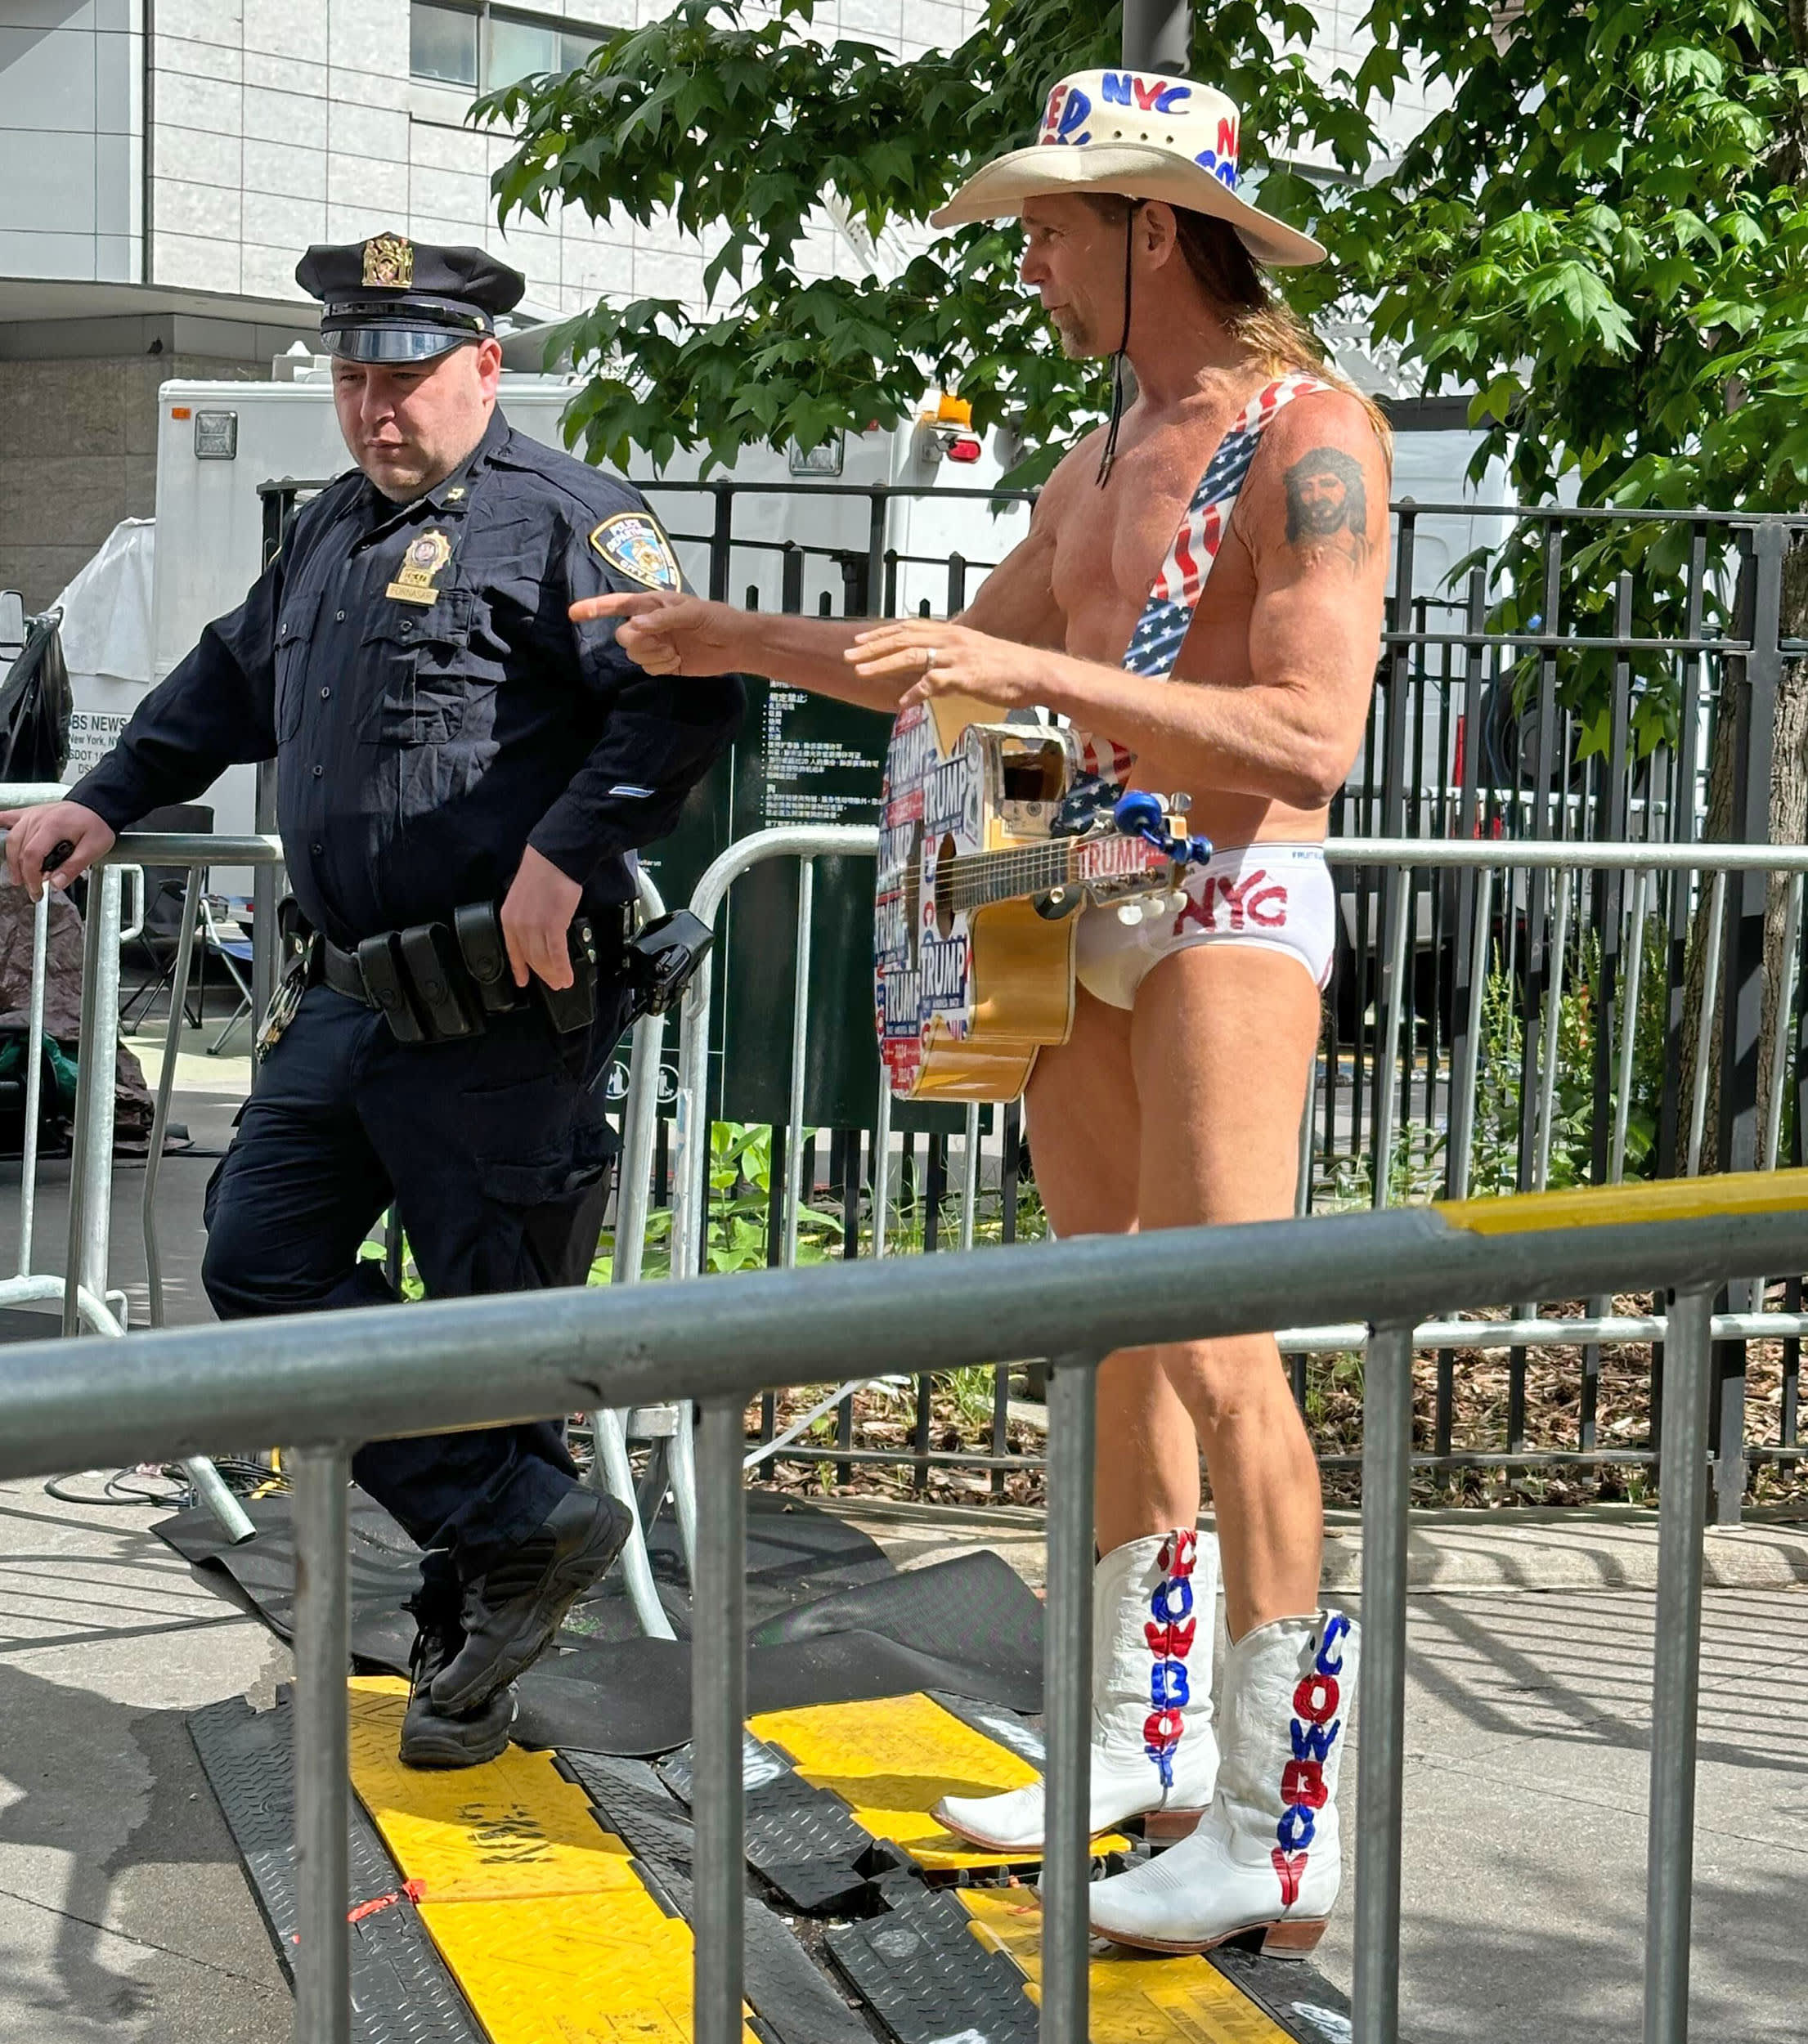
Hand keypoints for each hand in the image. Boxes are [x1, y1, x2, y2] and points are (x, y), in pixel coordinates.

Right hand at [0, 801, 115, 901]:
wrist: (98, 805)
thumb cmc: (97, 824)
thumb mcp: (94, 849)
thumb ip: (73, 867)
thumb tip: (55, 884)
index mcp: (54, 827)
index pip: (32, 855)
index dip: (31, 876)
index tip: (36, 890)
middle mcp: (38, 819)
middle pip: (19, 850)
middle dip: (23, 873)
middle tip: (32, 889)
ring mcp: (32, 815)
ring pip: (12, 839)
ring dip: (12, 860)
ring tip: (19, 876)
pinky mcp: (30, 813)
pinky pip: (8, 818)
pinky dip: (1, 826)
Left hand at [501, 846, 583, 990]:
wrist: (553, 859)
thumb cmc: (543, 872)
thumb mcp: (525, 897)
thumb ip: (527, 916)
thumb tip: (538, 931)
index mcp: (508, 918)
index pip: (513, 951)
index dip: (519, 969)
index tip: (523, 980)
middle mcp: (518, 926)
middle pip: (531, 958)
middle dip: (543, 974)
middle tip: (553, 984)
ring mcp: (535, 927)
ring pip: (544, 959)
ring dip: (554, 974)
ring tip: (563, 982)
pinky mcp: (553, 925)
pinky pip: (557, 954)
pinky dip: (563, 967)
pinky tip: (567, 975)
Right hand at [568, 590, 743, 675]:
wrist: (736, 645)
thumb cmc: (717, 619)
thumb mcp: (692, 612)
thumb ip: (663, 618)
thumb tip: (637, 626)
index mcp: (652, 604)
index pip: (617, 604)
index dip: (594, 608)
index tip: (573, 614)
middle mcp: (649, 624)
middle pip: (622, 636)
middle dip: (637, 642)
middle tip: (661, 641)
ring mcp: (655, 644)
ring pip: (633, 654)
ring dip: (651, 655)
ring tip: (673, 653)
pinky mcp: (663, 664)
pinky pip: (647, 668)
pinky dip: (660, 666)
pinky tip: (677, 661)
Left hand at [845, 620, 1047, 709]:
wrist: (1033, 672)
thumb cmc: (1005, 666)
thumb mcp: (972, 653)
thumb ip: (948, 656)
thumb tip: (928, 668)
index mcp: (951, 632)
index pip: (908, 627)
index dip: (881, 633)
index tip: (859, 640)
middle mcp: (950, 639)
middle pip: (902, 639)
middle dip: (872, 647)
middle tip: (848, 655)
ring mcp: (957, 657)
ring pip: (912, 656)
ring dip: (883, 664)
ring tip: (861, 673)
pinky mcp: (966, 676)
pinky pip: (934, 683)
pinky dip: (915, 692)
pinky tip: (902, 702)